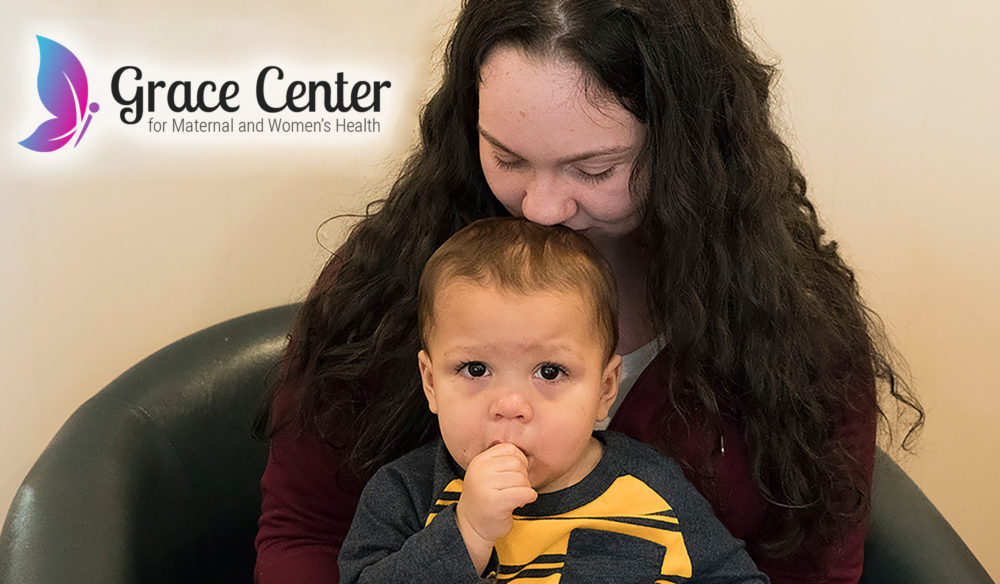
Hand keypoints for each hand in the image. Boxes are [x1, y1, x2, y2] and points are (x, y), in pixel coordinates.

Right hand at [456, 443, 537, 573]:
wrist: (470, 527)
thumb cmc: (484, 499)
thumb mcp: (486, 474)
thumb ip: (501, 461)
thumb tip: (526, 456)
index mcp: (479, 461)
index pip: (510, 449)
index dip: (520, 461)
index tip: (515, 475)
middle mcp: (480, 471)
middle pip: (517, 463)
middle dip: (523, 476)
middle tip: (515, 489)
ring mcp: (486, 486)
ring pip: (522, 479)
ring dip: (525, 489)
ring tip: (515, 497)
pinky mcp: (495, 503)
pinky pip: (523, 493)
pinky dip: (529, 496)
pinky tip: (522, 502)